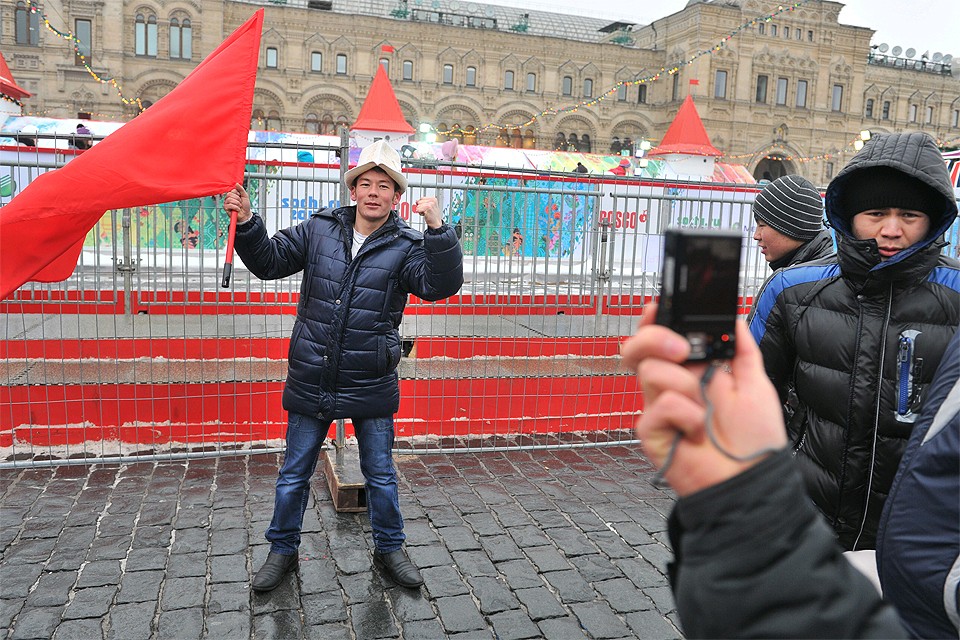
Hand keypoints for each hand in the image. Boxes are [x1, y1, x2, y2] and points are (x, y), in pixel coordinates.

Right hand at [223, 183, 251, 223]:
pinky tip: (237, 209)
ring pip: (229, 199)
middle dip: (237, 199)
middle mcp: (228, 198)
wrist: (246, 214)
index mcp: (233, 194)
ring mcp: (226, 203)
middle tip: (240, 203)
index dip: (238, 194)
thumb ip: (241, 189)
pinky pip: (229, 205)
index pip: (232, 190)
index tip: (241, 198)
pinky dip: (236, 207)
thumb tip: (236, 183)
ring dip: (237, 203)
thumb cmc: (245, 206)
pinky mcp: (226, 208)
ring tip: (239, 206)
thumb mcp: (245, 196)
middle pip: (230, 194)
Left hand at [414, 196, 441, 228]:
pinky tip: (425, 214)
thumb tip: (416, 201)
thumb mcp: (429, 207)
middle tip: (425, 211)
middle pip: (419, 201)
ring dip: (420, 210)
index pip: (421, 198)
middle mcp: (432, 201)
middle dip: (420, 207)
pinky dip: (420, 213)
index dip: (421, 204)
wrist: (436, 223)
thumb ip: (423, 203)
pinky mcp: (428, 208)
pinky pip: (419, 209)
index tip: (424, 208)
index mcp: (433, 199)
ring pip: (418, 205)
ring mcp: (431, 204)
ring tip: (425, 213)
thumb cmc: (432, 216)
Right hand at [622, 305, 786, 495]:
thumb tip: (733, 317)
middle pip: (637, 348)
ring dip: (683, 385)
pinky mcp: (651, 430)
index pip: (661, 336)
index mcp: (691, 369)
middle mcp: (671, 384)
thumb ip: (742, 348)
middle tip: (681, 350)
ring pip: (649, 372)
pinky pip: (659, 407)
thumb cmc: (754, 440)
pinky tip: (696, 431)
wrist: (750, 479)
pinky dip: (684, 415)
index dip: (654, 319)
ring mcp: (658, 407)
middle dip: (654, 338)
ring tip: (704, 408)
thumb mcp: (755, 384)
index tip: (659, 307)